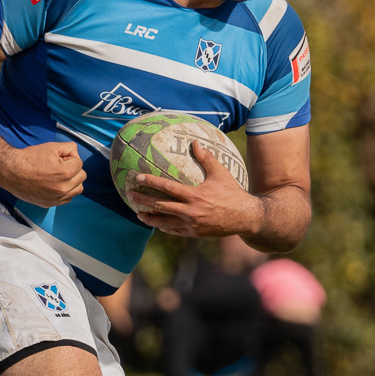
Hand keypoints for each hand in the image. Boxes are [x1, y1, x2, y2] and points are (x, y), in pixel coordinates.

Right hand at [0, 141, 86, 207]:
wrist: (11, 171)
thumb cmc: (30, 158)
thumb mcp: (51, 147)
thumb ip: (69, 148)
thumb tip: (75, 154)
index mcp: (66, 173)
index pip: (79, 163)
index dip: (69, 158)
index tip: (59, 158)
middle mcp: (63, 188)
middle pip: (81, 177)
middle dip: (73, 170)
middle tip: (59, 166)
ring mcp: (56, 198)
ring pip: (77, 190)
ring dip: (72, 182)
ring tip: (59, 176)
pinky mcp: (49, 204)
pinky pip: (66, 199)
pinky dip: (64, 192)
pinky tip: (54, 184)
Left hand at [131, 142, 258, 237]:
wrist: (245, 217)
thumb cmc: (232, 193)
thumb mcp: (221, 173)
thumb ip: (206, 158)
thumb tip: (194, 142)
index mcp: (195, 195)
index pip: (167, 187)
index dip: (151, 182)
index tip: (138, 178)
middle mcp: (190, 211)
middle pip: (160, 206)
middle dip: (143, 201)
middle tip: (130, 196)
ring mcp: (191, 225)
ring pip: (164, 222)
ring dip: (149, 218)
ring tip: (137, 214)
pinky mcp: (194, 233)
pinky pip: (174, 231)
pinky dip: (164, 227)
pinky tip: (156, 224)